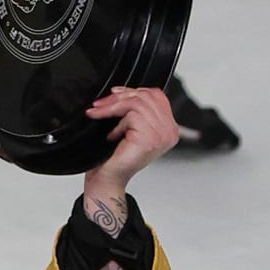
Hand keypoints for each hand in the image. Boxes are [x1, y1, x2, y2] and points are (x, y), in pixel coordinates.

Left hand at [82, 87, 176, 230]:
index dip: (133, 91)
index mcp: (168, 128)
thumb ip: (134, 111)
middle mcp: (169, 131)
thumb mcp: (128, 128)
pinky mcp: (150, 138)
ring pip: (137, 103)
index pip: (157, 96)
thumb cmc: (114, 157)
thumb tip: (122, 91)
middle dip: (119, 96)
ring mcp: (162, 135)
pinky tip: (112, 135)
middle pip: (147, 96)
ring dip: (113, 107)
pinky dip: (117, 122)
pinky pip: (132, 115)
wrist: (107, 179)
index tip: (114, 94)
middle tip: (100, 105)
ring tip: (99, 115)